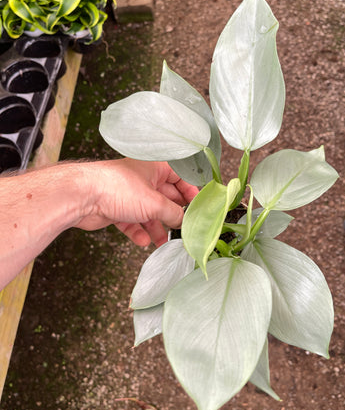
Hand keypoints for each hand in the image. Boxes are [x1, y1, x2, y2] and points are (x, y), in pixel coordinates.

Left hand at [76, 159, 197, 246]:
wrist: (81, 196)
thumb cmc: (116, 188)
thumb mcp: (154, 203)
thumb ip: (173, 213)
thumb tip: (184, 221)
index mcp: (154, 167)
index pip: (179, 177)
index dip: (190, 192)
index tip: (197, 207)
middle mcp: (142, 179)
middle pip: (165, 198)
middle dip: (172, 214)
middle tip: (182, 228)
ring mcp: (128, 194)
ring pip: (148, 213)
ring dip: (156, 228)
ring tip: (162, 241)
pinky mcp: (116, 209)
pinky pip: (132, 222)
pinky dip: (138, 231)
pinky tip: (143, 241)